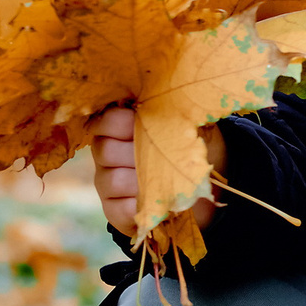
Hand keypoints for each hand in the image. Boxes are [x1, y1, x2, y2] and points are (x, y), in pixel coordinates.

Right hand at [91, 105, 222, 239]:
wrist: (200, 186)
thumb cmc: (191, 147)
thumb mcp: (191, 125)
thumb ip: (179, 111)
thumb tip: (178, 96)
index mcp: (118, 129)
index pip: (105, 120)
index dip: (123, 121)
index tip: (143, 122)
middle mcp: (106, 155)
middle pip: (105, 150)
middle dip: (137, 152)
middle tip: (164, 155)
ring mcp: (107, 183)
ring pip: (113, 180)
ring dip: (143, 181)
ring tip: (167, 179)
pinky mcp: (114, 210)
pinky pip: (119, 209)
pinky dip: (141, 207)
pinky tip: (160, 203)